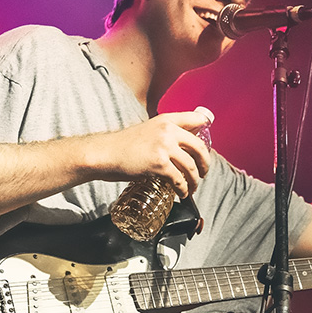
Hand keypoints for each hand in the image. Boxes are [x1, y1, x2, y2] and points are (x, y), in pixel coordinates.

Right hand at [85, 111, 211, 197]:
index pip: (196, 119)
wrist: (105, 153)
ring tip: (192, 187)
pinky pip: (179, 179)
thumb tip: (183, 145)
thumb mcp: (148, 129)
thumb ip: (165, 134)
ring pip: (191, 166)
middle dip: (205, 163)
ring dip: (195, 180)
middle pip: (199, 147)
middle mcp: (168, 130)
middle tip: (203, 173)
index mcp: (166, 120)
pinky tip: (181, 193)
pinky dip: (183, 189)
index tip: (206, 142)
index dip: (206, 130)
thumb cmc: (123, 145)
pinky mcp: (159, 164)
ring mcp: (164, 147)